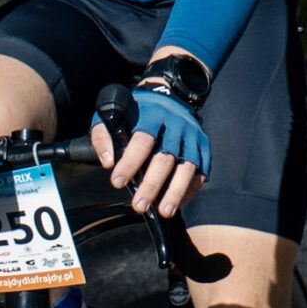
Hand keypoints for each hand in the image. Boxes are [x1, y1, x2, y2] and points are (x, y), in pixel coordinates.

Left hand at [90, 88, 209, 217]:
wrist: (169, 95)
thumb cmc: (136, 111)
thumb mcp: (114, 114)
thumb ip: (103, 136)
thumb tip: (107, 162)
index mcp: (152, 114)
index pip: (142, 141)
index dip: (130, 163)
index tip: (117, 182)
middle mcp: (176, 125)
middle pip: (165, 158)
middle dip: (152, 185)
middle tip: (139, 206)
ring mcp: (192, 136)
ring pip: (187, 167)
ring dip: (175, 192)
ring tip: (165, 212)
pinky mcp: (203, 147)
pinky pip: (200, 172)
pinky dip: (189, 190)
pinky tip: (177, 204)